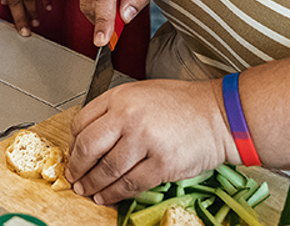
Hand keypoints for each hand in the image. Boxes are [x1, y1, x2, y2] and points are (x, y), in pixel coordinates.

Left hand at [66, 79, 231, 203]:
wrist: (218, 114)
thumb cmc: (181, 102)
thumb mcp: (139, 93)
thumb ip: (115, 109)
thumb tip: (93, 133)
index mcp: (118, 97)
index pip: (81, 122)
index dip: (72, 142)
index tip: (72, 152)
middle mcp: (127, 117)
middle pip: (88, 146)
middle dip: (77, 166)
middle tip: (73, 176)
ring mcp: (144, 141)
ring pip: (107, 169)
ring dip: (93, 184)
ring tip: (86, 190)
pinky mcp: (162, 164)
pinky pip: (131, 184)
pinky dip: (115, 193)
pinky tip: (107, 197)